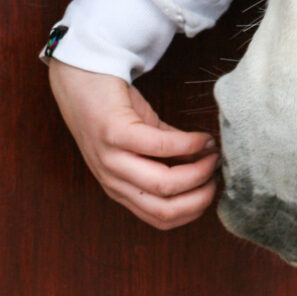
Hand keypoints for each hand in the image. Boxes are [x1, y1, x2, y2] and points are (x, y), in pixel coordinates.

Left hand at [46, 59, 217, 229]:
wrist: (80, 75)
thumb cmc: (114, 108)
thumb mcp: (143, 140)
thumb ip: (172, 155)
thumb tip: (209, 162)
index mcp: (119, 188)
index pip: (161, 220)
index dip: (194, 209)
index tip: (213, 187)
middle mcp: (111, 179)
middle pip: (164, 209)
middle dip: (200, 196)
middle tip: (217, 174)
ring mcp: (109, 158)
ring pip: (162, 184)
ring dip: (197, 171)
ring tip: (212, 155)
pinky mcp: (113, 132)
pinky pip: (159, 146)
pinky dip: (187, 143)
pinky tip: (200, 137)